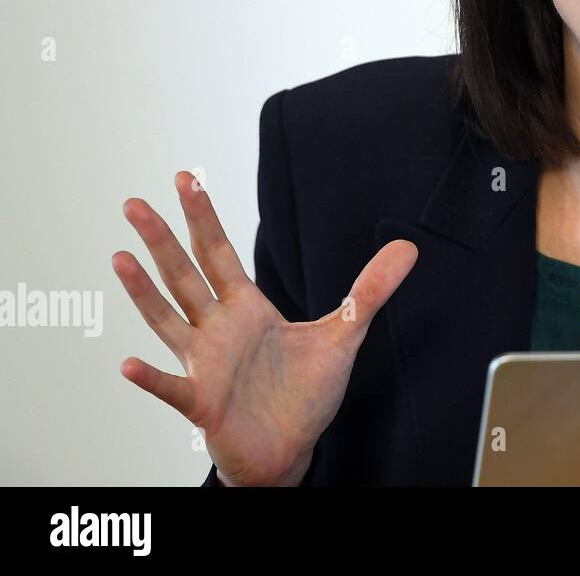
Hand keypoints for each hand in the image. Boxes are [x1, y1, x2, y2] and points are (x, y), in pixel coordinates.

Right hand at [113, 171, 417, 484]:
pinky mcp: (203, 404)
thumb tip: (408, 248)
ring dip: (144, 293)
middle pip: (185, 276)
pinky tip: (128, 365)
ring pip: (168, 321)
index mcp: (246, 308)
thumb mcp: (344, 334)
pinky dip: (151, 379)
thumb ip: (370, 291)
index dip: (203, 217)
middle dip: (161, 240)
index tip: (184, 179)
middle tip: (134, 203)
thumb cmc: (304, 393)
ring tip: (121, 259)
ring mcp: (205, 365)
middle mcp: (218, 330)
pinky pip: (172, 389)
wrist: (291, 449)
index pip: (219, 252)